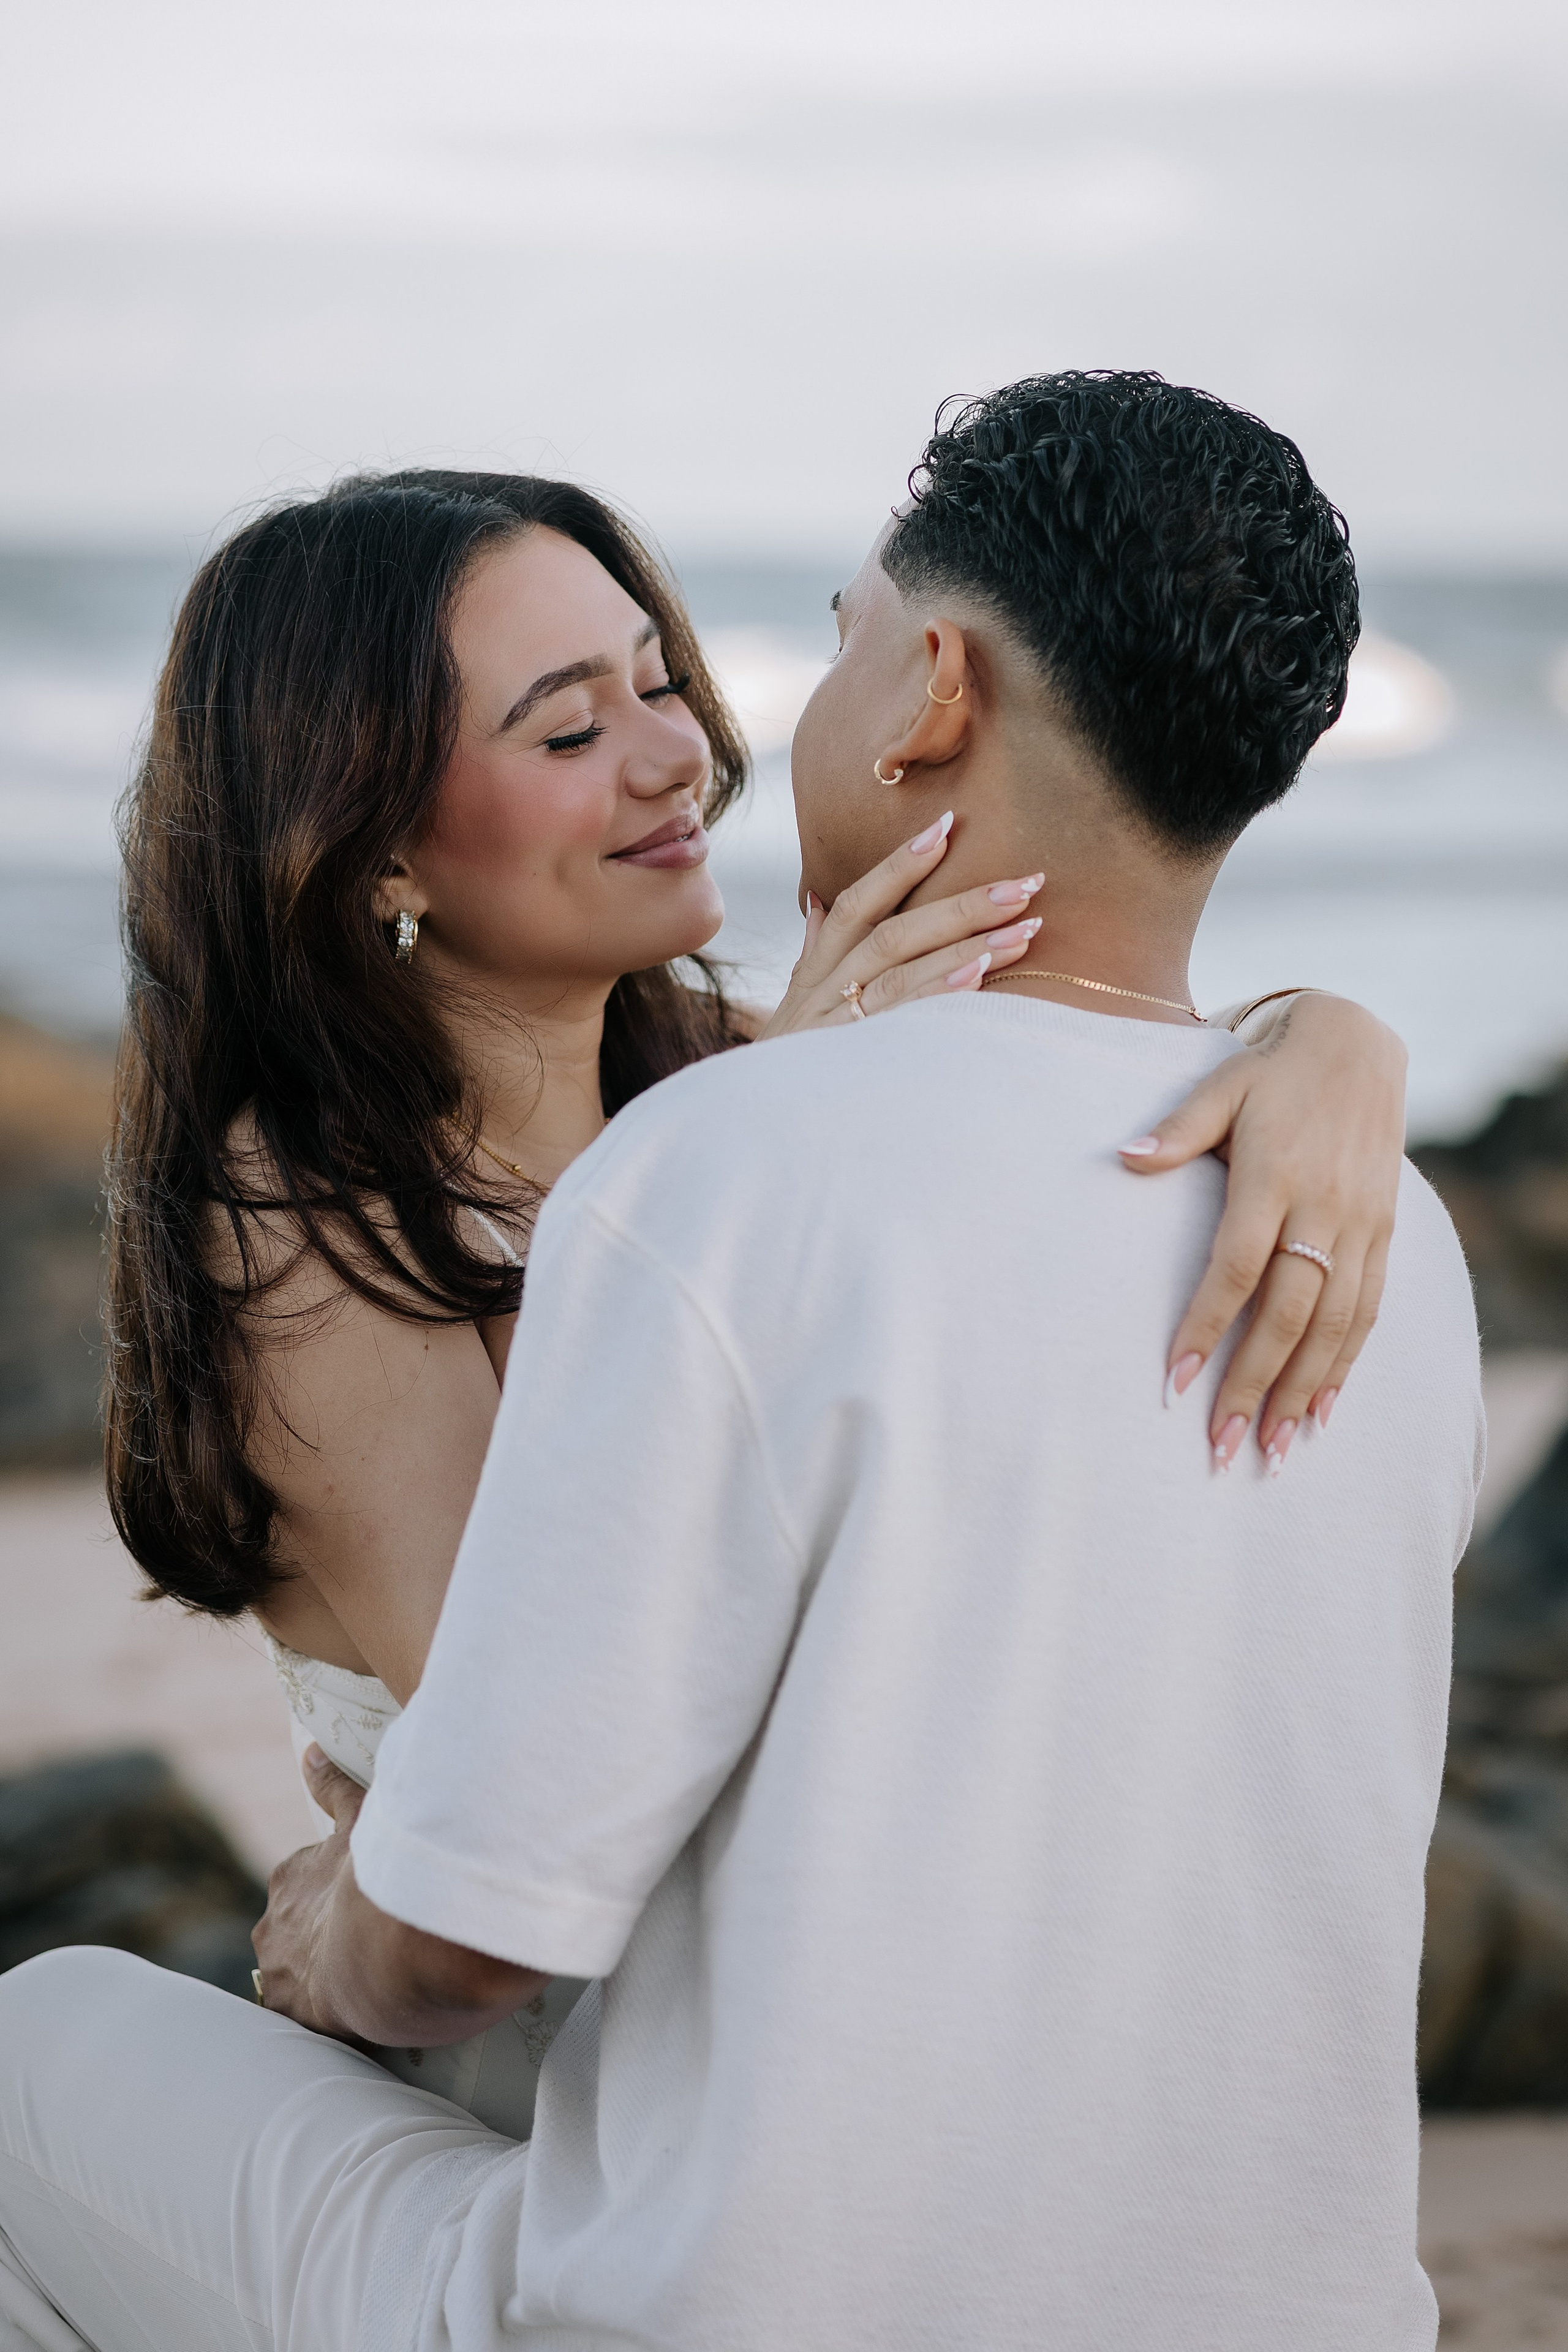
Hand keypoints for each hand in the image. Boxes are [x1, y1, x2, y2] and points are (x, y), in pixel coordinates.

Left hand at [251, 1744, 372, 2042]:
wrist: (381, 1954)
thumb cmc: (374, 1879)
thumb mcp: (359, 1818)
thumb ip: (333, 1786)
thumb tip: (310, 1752)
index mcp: (289, 1878)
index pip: (305, 1882)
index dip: (337, 1889)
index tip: (362, 1898)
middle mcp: (272, 1925)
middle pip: (297, 1928)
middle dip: (325, 1931)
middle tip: (366, 1937)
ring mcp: (278, 1972)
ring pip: (296, 1969)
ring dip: (321, 1971)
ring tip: (362, 1976)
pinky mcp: (291, 2011)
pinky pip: (302, 2010)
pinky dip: (321, 2009)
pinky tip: (351, 2007)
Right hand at [758, 812, 1044, 1038]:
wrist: (752, 1124)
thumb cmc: (785, 1066)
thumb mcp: (794, 1005)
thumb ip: (814, 951)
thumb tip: (818, 902)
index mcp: (819, 969)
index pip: (859, 902)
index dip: (900, 865)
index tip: (947, 827)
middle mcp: (826, 988)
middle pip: (894, 931)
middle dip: (962, 904)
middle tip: (1026, 883)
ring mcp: (835, 1023)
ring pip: (901, 969)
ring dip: (967, 946)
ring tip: (1025, 929)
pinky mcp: (848, 1058)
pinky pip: (899, 1019)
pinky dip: (937, 994)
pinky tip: (978, 977)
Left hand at [1118, 994, 1406, 1468]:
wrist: (1358, 1046)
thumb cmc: (1270, 1073)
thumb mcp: (1220, 1086)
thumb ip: (1178, 1129)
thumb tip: (1125, 1157)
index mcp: (1274, 1176)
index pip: (1236, 1267)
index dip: (1207, 1326)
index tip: (1175, 1382)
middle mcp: (1323, 1207)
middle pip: (1289, 1312)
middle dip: (1255, 1383)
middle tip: (1222, 1446)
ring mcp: (1360, 1224)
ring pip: (1335, 1323)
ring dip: (1303, 1390)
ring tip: (1272, 1448)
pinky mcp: (1384, 1233)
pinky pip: (1369, 1309)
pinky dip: (1347, 1363)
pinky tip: (1323, 1412)